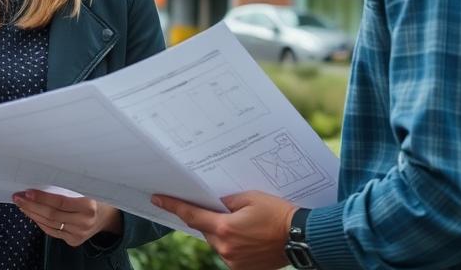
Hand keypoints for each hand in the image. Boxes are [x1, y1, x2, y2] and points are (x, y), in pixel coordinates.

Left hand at [12, 189, 122, 247]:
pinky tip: (32, 214)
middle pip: (52, 215)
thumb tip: (42, 180)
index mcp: (89, 206)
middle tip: (18, 197)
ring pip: (49, 225)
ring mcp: (79, 234)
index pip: (60, 202)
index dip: (42, 197)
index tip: (27, 191)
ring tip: (21, 204)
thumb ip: (69, 186)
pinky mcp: (74, 241)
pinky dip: (40, 223)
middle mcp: (84, 222)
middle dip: (32, 205)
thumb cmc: (95, 196)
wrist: (108, 217)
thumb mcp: (88, 188)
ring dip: (32, 214)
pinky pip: (52, 232)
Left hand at [151, 190, 296, 269]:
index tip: (157, 199)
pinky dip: (234, 244)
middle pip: (206, 230)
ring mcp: (234, 262)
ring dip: (224, 233)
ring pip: (218, 243)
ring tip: (246, 225)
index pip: (191, 215)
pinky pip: (230, 253)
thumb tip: (214, 203)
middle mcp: (225, 248)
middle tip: (225, 210)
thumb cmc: (278, 213)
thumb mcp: (250, 197)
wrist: (302, 236)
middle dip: (211, 219)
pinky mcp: (243, 269)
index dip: (173, 206)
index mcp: (224, 228)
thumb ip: (227, 200)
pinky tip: (249, 236)